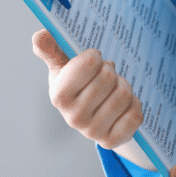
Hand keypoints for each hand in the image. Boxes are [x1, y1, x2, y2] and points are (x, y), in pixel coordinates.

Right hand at [31, 29, 142, 149]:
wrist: (93, 116)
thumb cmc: (78, 84)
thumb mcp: (63, 66)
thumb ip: (51, 49)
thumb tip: (40, 35)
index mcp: (59, 96)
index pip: (90, 63)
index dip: (95, 57)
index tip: (93, 61)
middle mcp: (73, 118)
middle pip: (109, 77)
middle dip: (111, 71)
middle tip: (105, 76)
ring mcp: (92, 132)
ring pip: (124, 94)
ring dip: (124, 86)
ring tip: (113, 90)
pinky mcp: (112, 141)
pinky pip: (135, 115)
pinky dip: (134, 105)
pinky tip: (122, 107)